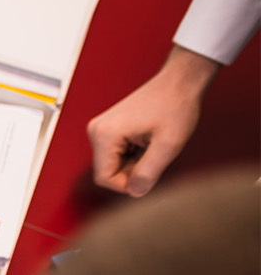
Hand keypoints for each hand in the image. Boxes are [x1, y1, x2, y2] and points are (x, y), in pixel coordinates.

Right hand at [87, 46, 218, 196]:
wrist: (179, 81)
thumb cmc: (176, 106)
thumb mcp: (168, 145)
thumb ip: (149, 173)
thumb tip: (135, 192)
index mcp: (105, 135)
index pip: (105, 179)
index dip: (128, 184)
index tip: (151, 173)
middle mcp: (96, 131)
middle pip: (107, 172)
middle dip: (132, 171)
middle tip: (156, 154)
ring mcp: (100, 129)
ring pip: (113, 164)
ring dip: (135, 162)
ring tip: (153, 144)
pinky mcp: (108, 128)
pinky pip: (116, 154)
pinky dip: (134, 154)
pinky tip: (148, 140)